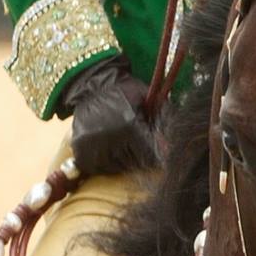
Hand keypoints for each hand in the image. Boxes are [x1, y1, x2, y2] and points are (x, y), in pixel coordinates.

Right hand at [62, 57, 156, 176]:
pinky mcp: (81, 153)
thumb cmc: (125, 92)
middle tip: (137, 139)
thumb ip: (164, 119)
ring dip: (125, 159)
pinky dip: (107, 163)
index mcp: (129, 125)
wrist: (92, 86)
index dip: (158, 153)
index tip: (159, 149)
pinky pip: (100, 169)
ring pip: (118, 168)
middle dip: (142, 154)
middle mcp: (110, 138)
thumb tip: (173, 148)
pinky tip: (109, 148)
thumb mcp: (149, 98)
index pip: (151, 153)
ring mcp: (93, 147)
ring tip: (122, 141)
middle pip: (136, 162)